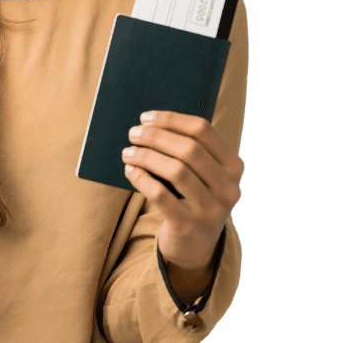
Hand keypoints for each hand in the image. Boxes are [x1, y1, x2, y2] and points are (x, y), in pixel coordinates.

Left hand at [122, 110, 243, 271]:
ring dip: (146, 156)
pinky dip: (141, 178)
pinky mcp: (189, 227)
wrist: (196, 245)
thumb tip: (149, 122)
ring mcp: (211, 210)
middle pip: (189, 149)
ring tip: (128, 151)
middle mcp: (228, 188)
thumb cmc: (192, 195)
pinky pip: (161, 195)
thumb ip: (187, 149)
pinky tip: (130, 170)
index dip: (171, 120)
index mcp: (233, 167)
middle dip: (156, 137)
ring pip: (175, 171)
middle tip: (133, 133)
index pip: (203, 131)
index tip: (146, 117)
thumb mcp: (201, 173)